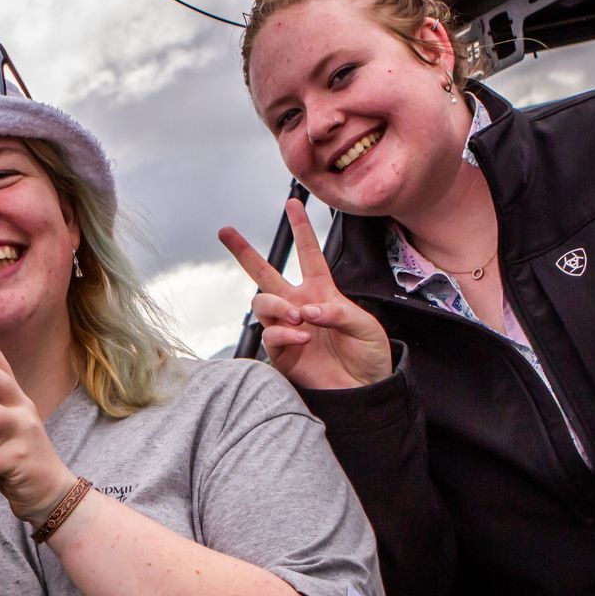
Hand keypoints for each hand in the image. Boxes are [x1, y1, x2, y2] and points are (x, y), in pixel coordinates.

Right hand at [218, 200, 390, 389]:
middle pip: (265, 274)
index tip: (292, 204)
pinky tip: (303, 337)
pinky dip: (285, 333)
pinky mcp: (280, 354)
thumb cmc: (368, 355)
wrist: (364, 392)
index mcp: (321, 292)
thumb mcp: (365, 326)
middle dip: (244, 252)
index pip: (308, 255)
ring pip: (261, 303)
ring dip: (277, 305)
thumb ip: (338, 312)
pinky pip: (270, 335)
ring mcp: (286, 329)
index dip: (301, 230)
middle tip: (226, 232)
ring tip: (298, 317)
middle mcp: (298, 306)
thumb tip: (308, 310)